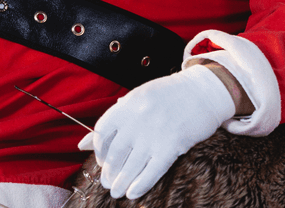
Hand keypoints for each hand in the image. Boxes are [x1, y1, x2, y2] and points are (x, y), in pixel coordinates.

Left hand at [76, 65, 235, 198]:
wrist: (202, 92)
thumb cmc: (168, 95)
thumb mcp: (137, 98)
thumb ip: (113, 119)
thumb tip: (82, 144)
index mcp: (125, 104)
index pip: (101, 133)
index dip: (98, 151)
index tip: (101, 161)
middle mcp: (136, 119)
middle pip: (115, 153)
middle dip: (109, 171)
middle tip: (107, 182)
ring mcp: (154, 133)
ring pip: (131, 165)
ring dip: (122, 182)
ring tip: (117, 191)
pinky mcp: (172, 146)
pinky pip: (152, 170)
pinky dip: (141, 184)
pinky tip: (133, 193)